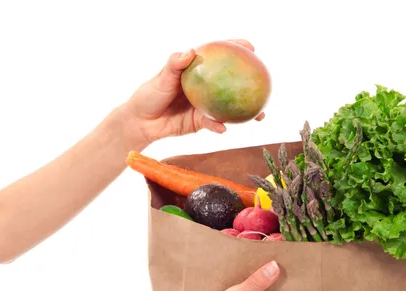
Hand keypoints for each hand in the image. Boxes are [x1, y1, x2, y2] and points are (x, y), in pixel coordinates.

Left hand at [124, 39, 265, 143]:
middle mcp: (205, 87)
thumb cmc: (149, 94)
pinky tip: (224, 128)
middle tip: (265, 80)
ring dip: (245, 111)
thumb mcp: (161, 77)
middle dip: (250, 81)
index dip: (236, 49)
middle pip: (232, 82)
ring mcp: (205, 105)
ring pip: (229, 106)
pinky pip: (213, 124)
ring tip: (259, 115)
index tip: (251, 48)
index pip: (219, 56)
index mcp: (198, 71)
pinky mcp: (201, 122)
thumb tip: (190, 51)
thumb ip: (175, 64)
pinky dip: (219, 126)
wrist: (141, 122)